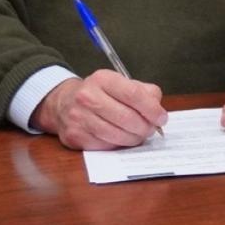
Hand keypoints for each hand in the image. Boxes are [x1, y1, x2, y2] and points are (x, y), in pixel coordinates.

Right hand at [31, 70, 166, 150]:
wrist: (63, 103)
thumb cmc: (100, 93)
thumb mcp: (120, 83)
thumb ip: (144, 92)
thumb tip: (158, 110)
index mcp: (103, 79)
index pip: (133, 94)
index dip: (152, 109)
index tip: (161, 118)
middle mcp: (88, 96)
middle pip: (126, 118)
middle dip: (145, 127)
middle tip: (152, 130)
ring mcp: (79, 118)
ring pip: (116, 135)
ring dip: (134, 138)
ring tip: (139, 135)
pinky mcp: (74, 136)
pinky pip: (105, 145)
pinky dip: (118, 145)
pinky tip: (122, 139)